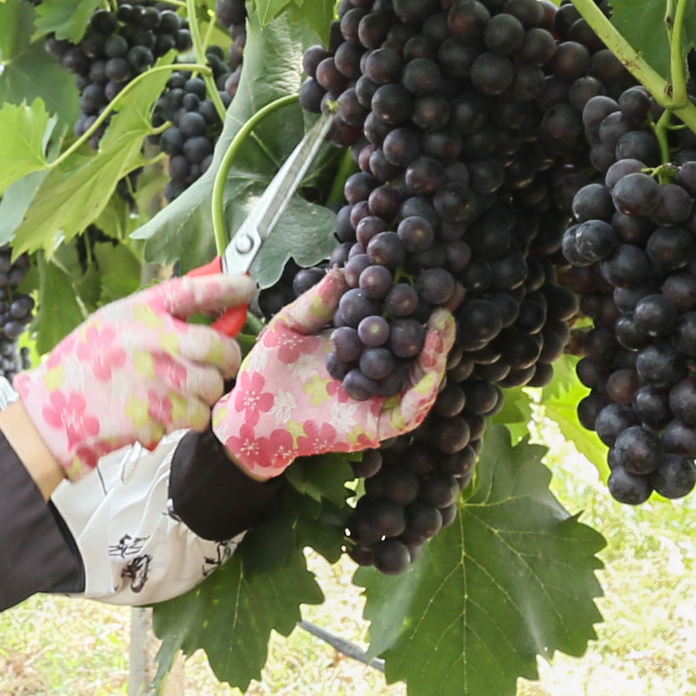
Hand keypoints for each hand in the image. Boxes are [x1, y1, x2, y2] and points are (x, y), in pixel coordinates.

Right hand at [12, 271, 253, 474]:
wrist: (52, 412)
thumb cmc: (83, 366)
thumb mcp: (114, 324)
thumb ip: (158, 316)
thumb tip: (208, 302)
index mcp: (138, 313)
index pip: (193, 290)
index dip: (226, 285)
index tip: (246, 285)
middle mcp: (150, 342)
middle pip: (218, 346)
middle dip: (227, 357)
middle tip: (222, 361)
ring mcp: (155, 379)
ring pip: (212, 385)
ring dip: (204, 391)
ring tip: (180, 390)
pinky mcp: (157, 414)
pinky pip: (197, 415)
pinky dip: (189, 417)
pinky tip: (167, 411)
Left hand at [211, 271, 454, 478]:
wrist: (250, 414)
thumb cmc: (268, 371)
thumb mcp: (290, 326)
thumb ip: (317, 303)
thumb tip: (342, 269)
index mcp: (359, 347)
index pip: (392, 323)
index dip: (410, 302)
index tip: (424, 274)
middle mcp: (375, 373)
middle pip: (415, 350)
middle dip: (434, 326)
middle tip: (445, 297)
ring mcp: (380, 401)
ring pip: (422, 379)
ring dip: (436, 353)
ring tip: (442, 324)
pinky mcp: (377, 426)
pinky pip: (410, 411)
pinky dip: (423, 390)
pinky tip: (429, 367)